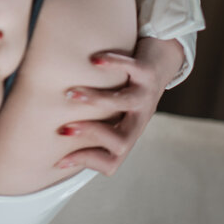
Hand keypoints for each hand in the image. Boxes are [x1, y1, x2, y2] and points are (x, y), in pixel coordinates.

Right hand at [53, 36, 184, 175]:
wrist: (163, 62)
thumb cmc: (128, 89)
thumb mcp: (117, 114)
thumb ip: (98, 125)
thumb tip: (60, 140)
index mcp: (129, 132)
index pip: (112, 162)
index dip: (86, 163)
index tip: (60, 159)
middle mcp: (139, 118)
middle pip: (122, 142)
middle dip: (92, 135)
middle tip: (66, 127)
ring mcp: (145, 95)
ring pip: (124, 103)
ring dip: (96, 100)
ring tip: (71, 93)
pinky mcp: (148, 72)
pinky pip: (132, 68)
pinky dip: (113, 63)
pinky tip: (94, 61)